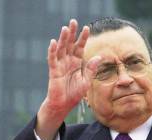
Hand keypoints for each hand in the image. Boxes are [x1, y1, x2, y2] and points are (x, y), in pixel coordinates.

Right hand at [36, 19, 100, 139]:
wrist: (63, 106)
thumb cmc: (74, 95)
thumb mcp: (86, 81)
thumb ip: (91, 69)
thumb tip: (99, 57)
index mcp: (76, 63)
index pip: (80, 48)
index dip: (82, 38)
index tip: (86, 28)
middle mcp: (68, 62)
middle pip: (70, 45)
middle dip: (72, 34)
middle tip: (73, 21)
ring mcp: (60, 66)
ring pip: (61, 49)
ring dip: (63, 39)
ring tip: (65, 28)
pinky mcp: (53, 72)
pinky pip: (52, 59)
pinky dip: (52, 51)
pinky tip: (53, 42)